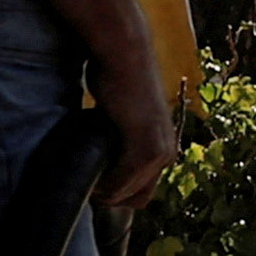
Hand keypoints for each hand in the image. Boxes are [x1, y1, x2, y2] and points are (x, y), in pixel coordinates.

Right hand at [92, 54, 180, 215]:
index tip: (97, 187)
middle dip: (113, 200)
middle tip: (89, 191)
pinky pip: (123, 182)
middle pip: (140, 199)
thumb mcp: (123, 115)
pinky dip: (106, 186)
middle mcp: (167, 152)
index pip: (144, 190)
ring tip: (88, 186)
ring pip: (130, 194)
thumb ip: (120, 136)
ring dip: (107, 195)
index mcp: (165, 146)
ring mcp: (159, 152)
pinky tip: (91, 178)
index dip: (120, 194)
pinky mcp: (145, 147)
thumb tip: (102, 151)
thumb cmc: (118, 79)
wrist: (124, 56)